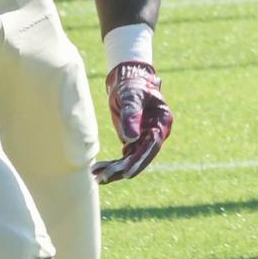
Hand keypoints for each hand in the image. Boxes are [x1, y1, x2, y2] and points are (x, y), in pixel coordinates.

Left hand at [92, 62, 173, 183]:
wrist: (127, 80)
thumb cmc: (132, 85)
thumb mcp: (131, 97)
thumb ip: (132, 115)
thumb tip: (130, 139)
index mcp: (162, 123)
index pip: (152, 146)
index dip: (140, 160)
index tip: (126, 173)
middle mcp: (155, 134)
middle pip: (140, 157)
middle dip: (122, 169)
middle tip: (104, 177)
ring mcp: (144, 138)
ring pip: (130, 160)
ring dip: (114, 169)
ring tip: (96, 175)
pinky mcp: (133, 140)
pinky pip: (123, 156)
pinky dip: (112, 164)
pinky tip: (97, 169)